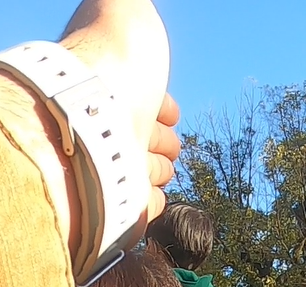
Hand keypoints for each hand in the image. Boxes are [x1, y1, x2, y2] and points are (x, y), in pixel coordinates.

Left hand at [60, 0, 174, 221]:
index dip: (163, 107)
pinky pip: (150, 208)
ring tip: (152, 162)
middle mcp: (114, 129)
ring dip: (157, 167)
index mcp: (118, 93)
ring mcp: (119, 167)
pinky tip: (149, 190)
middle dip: (162, 139)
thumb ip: (129, 7)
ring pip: (152, 173)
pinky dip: (153, 200)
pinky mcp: (127, 204)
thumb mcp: (125, 10)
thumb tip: (131, 3)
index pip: (148, 106)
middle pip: (152, 141)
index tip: (166, 110)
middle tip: (159, 136)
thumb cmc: (113, 62)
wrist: (99, 114)